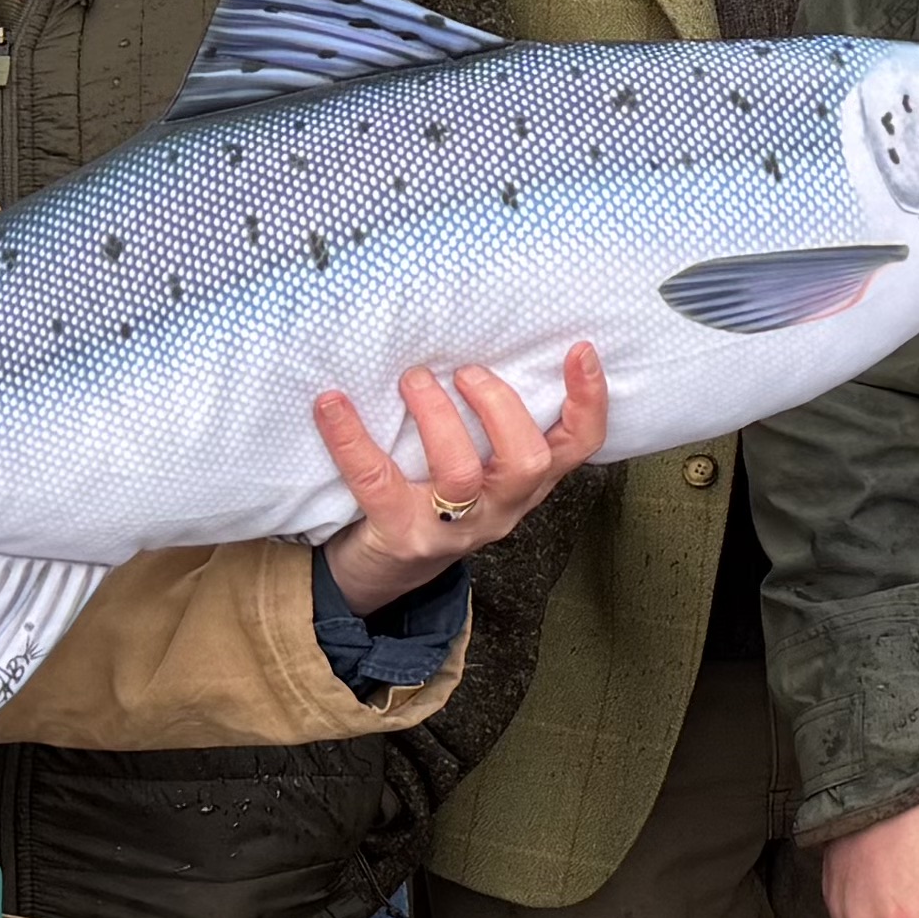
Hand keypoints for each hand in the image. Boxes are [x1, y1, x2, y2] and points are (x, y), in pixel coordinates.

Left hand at [317, 345, 607, 614]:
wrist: (382, 575)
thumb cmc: (431, 500)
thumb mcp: (477, 469)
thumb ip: (488, 426)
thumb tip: (476, 341)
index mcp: (523, 486)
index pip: (577, 447)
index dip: (588, 401)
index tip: (580, 350)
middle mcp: (499, 509)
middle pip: (528, 463)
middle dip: (500, 407)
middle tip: (466, 371)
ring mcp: (452, 530)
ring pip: (462, 475)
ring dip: (439, 418)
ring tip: (414, 380)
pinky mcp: (400, 537)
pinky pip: (376, 482)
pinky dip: (351, 438)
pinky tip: (330, 404)